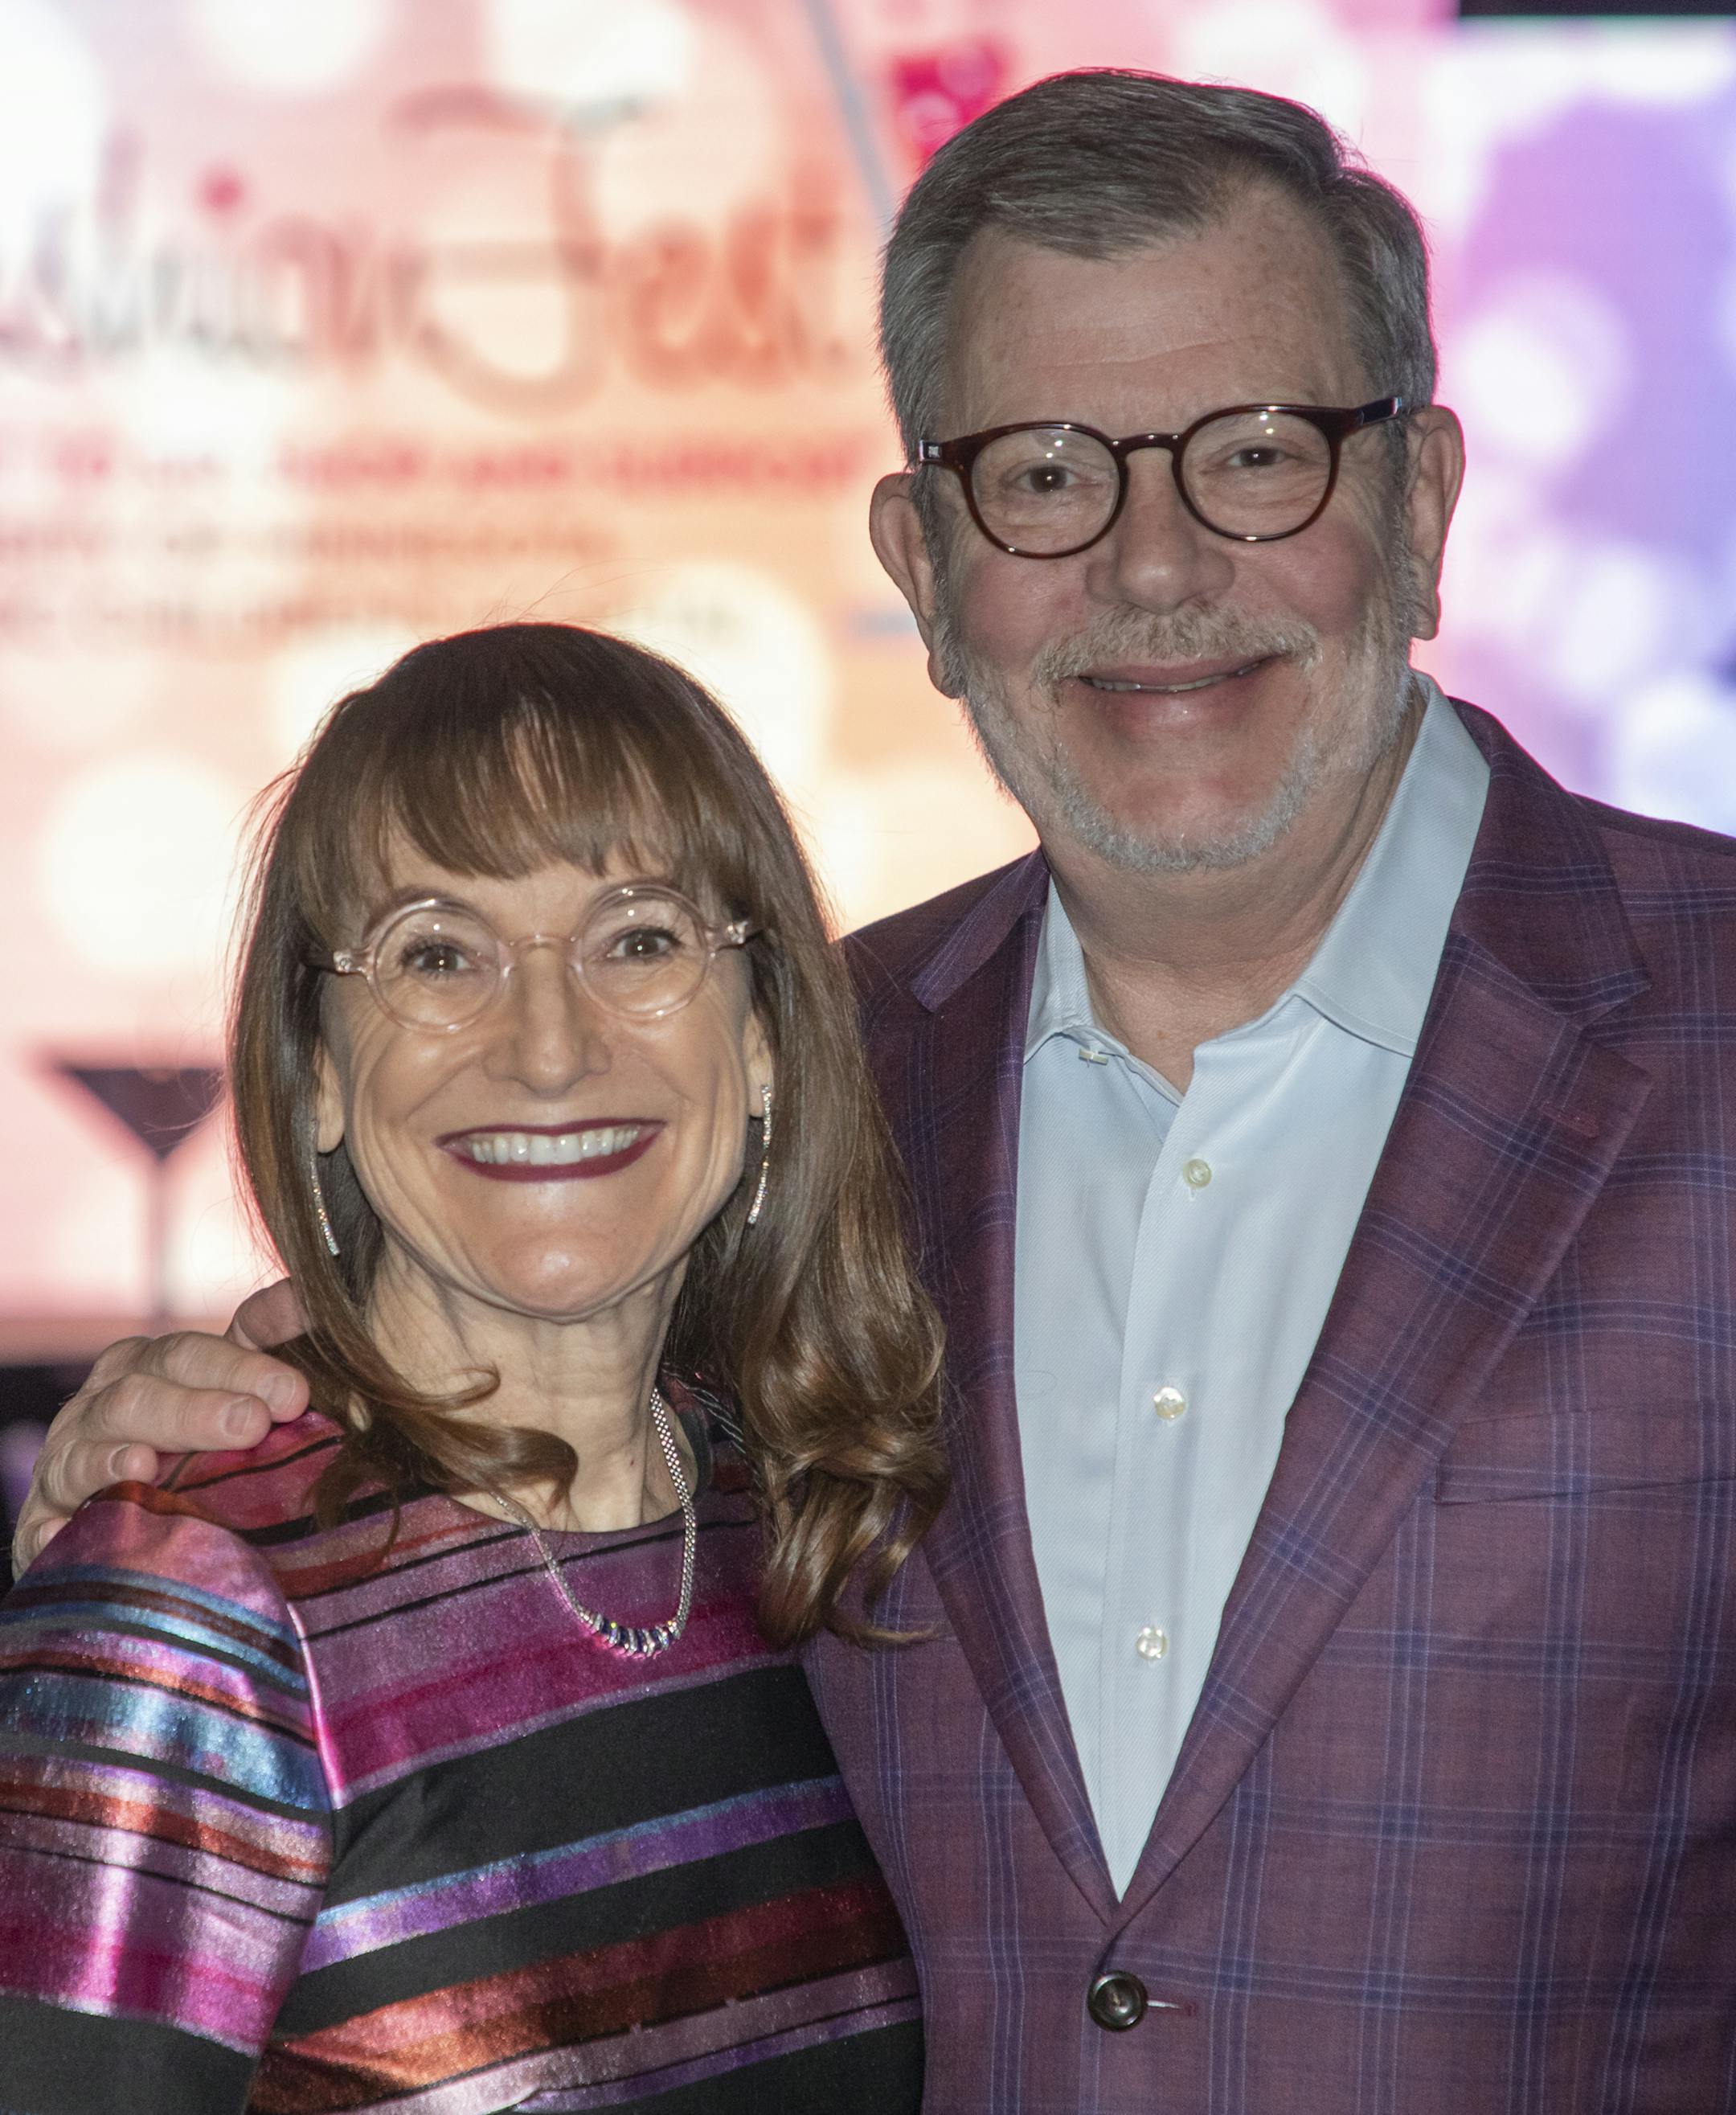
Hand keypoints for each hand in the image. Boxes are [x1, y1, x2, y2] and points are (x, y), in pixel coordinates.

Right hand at [10, 1281, 309, 1575]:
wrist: (149, 1519)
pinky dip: (54, 1522)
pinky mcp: (42, 1518)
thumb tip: (301, 1296)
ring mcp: (67, 1458)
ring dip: (116, 1457)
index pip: (190, 1355)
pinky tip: (66, 1529)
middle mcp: (102, 1402)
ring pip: (88, 1448)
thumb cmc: (210, 1447)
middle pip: (141, 1394)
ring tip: (149, 1466)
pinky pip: (42, 1516)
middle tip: (251, 1425)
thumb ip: (272, 1340)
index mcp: (148, 1365)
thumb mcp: (244, 1390)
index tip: (294, 1394)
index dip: (242, 1369)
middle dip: (196, 1411)